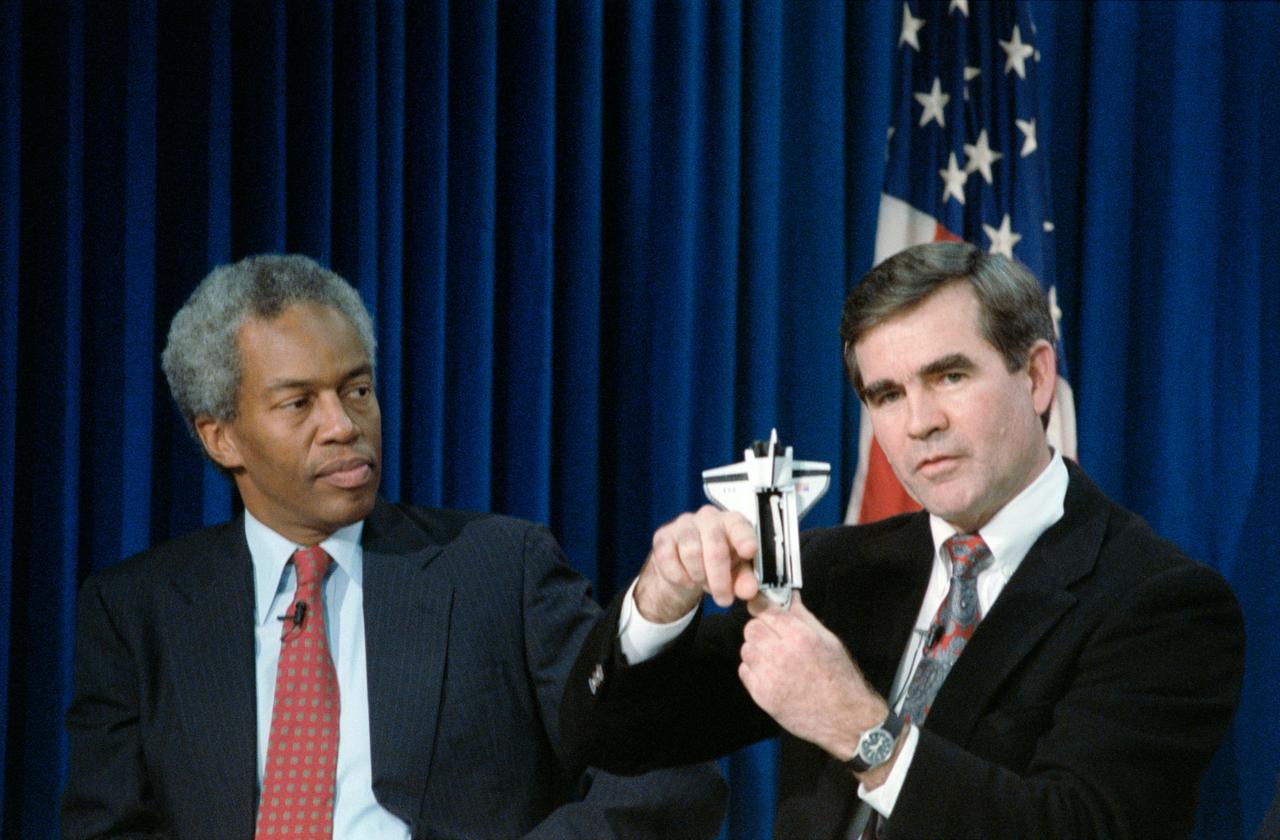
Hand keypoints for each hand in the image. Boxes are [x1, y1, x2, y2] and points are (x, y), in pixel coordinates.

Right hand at [634, 505, 758, 622]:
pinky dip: (678, 576)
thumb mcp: (736, 574)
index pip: (739, 526)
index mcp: (732, 522)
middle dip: (720, 578)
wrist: (686, 567)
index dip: (744, 539)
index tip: (749, 552)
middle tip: (724, 600)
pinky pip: (667, 558)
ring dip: (699, 576)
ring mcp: (683, 524)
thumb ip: (745, 581)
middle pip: (715, 546)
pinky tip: (686, 580)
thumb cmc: (719, 564)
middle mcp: (709, 517)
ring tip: (703, 584)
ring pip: (691, 552)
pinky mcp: (663, 535)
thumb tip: (749, 591)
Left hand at [738, 592, 889, 765]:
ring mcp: (769, 677)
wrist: (844, 718)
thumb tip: (788, 595)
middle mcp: (781, 655)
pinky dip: (754, 670)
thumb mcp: (827, 639)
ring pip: (746, 649)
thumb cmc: (839, 676)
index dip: (762, 608)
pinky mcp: (762, 696)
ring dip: (757, 650)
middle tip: (773, 637)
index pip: (764, 610)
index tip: (764, 609)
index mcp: (800, 637)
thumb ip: (802, 616)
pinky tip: (771, 673)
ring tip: (775, 658)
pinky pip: (745, 671)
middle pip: (751, 629)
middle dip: (760, 629)